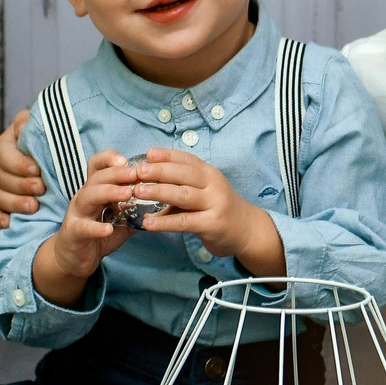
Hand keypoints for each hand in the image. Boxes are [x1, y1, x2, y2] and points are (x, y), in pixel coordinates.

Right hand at [0, 109, 47, 225]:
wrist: (54, 157)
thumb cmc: (48, 139)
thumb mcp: (41, 125)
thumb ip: (29, 123)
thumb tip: (22, 128)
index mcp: (4, 146)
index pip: (3, 154)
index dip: (18, 163)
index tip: (36, 169)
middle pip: (0, 178)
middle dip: (20, 185)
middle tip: (41, 188)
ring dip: (15, 203)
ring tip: (34, 207)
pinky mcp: (0, 203)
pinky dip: (0, 218)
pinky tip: (10, 222)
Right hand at [32, 151, 144, 304]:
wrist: (75, 258)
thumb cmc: (99, 233)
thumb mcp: (120, 217)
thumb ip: (137, 208)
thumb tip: (164, 201)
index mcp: (96, 189)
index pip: (97, 165)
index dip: (109, 158)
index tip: (127, 160)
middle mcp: (85, 196)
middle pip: (97, 177)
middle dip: (117, 173)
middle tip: (136, 173)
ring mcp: (77, 213)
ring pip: (89, 196)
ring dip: (109, 192)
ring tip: (127, 194)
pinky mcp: (74, 232)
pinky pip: (84, 227)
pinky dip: (96, 228)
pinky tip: (108, 229)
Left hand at [131, 149, 284, 276]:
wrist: (246, 230)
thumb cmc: (218, 208)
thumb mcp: (204, 190)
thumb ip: (181, 185)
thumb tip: (146, 182)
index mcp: (209, 173)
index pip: (187, 159)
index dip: (167, 155)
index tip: (148, 153)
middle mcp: (213, 185)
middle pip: (184, 174)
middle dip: (160, 170)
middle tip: (138, 171)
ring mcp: (214, 204)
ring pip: (183, 195)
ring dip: (159, 192)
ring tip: (139, 192)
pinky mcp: (212, 224)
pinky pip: (184, 222)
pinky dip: (165, 223)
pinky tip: (148, 223)